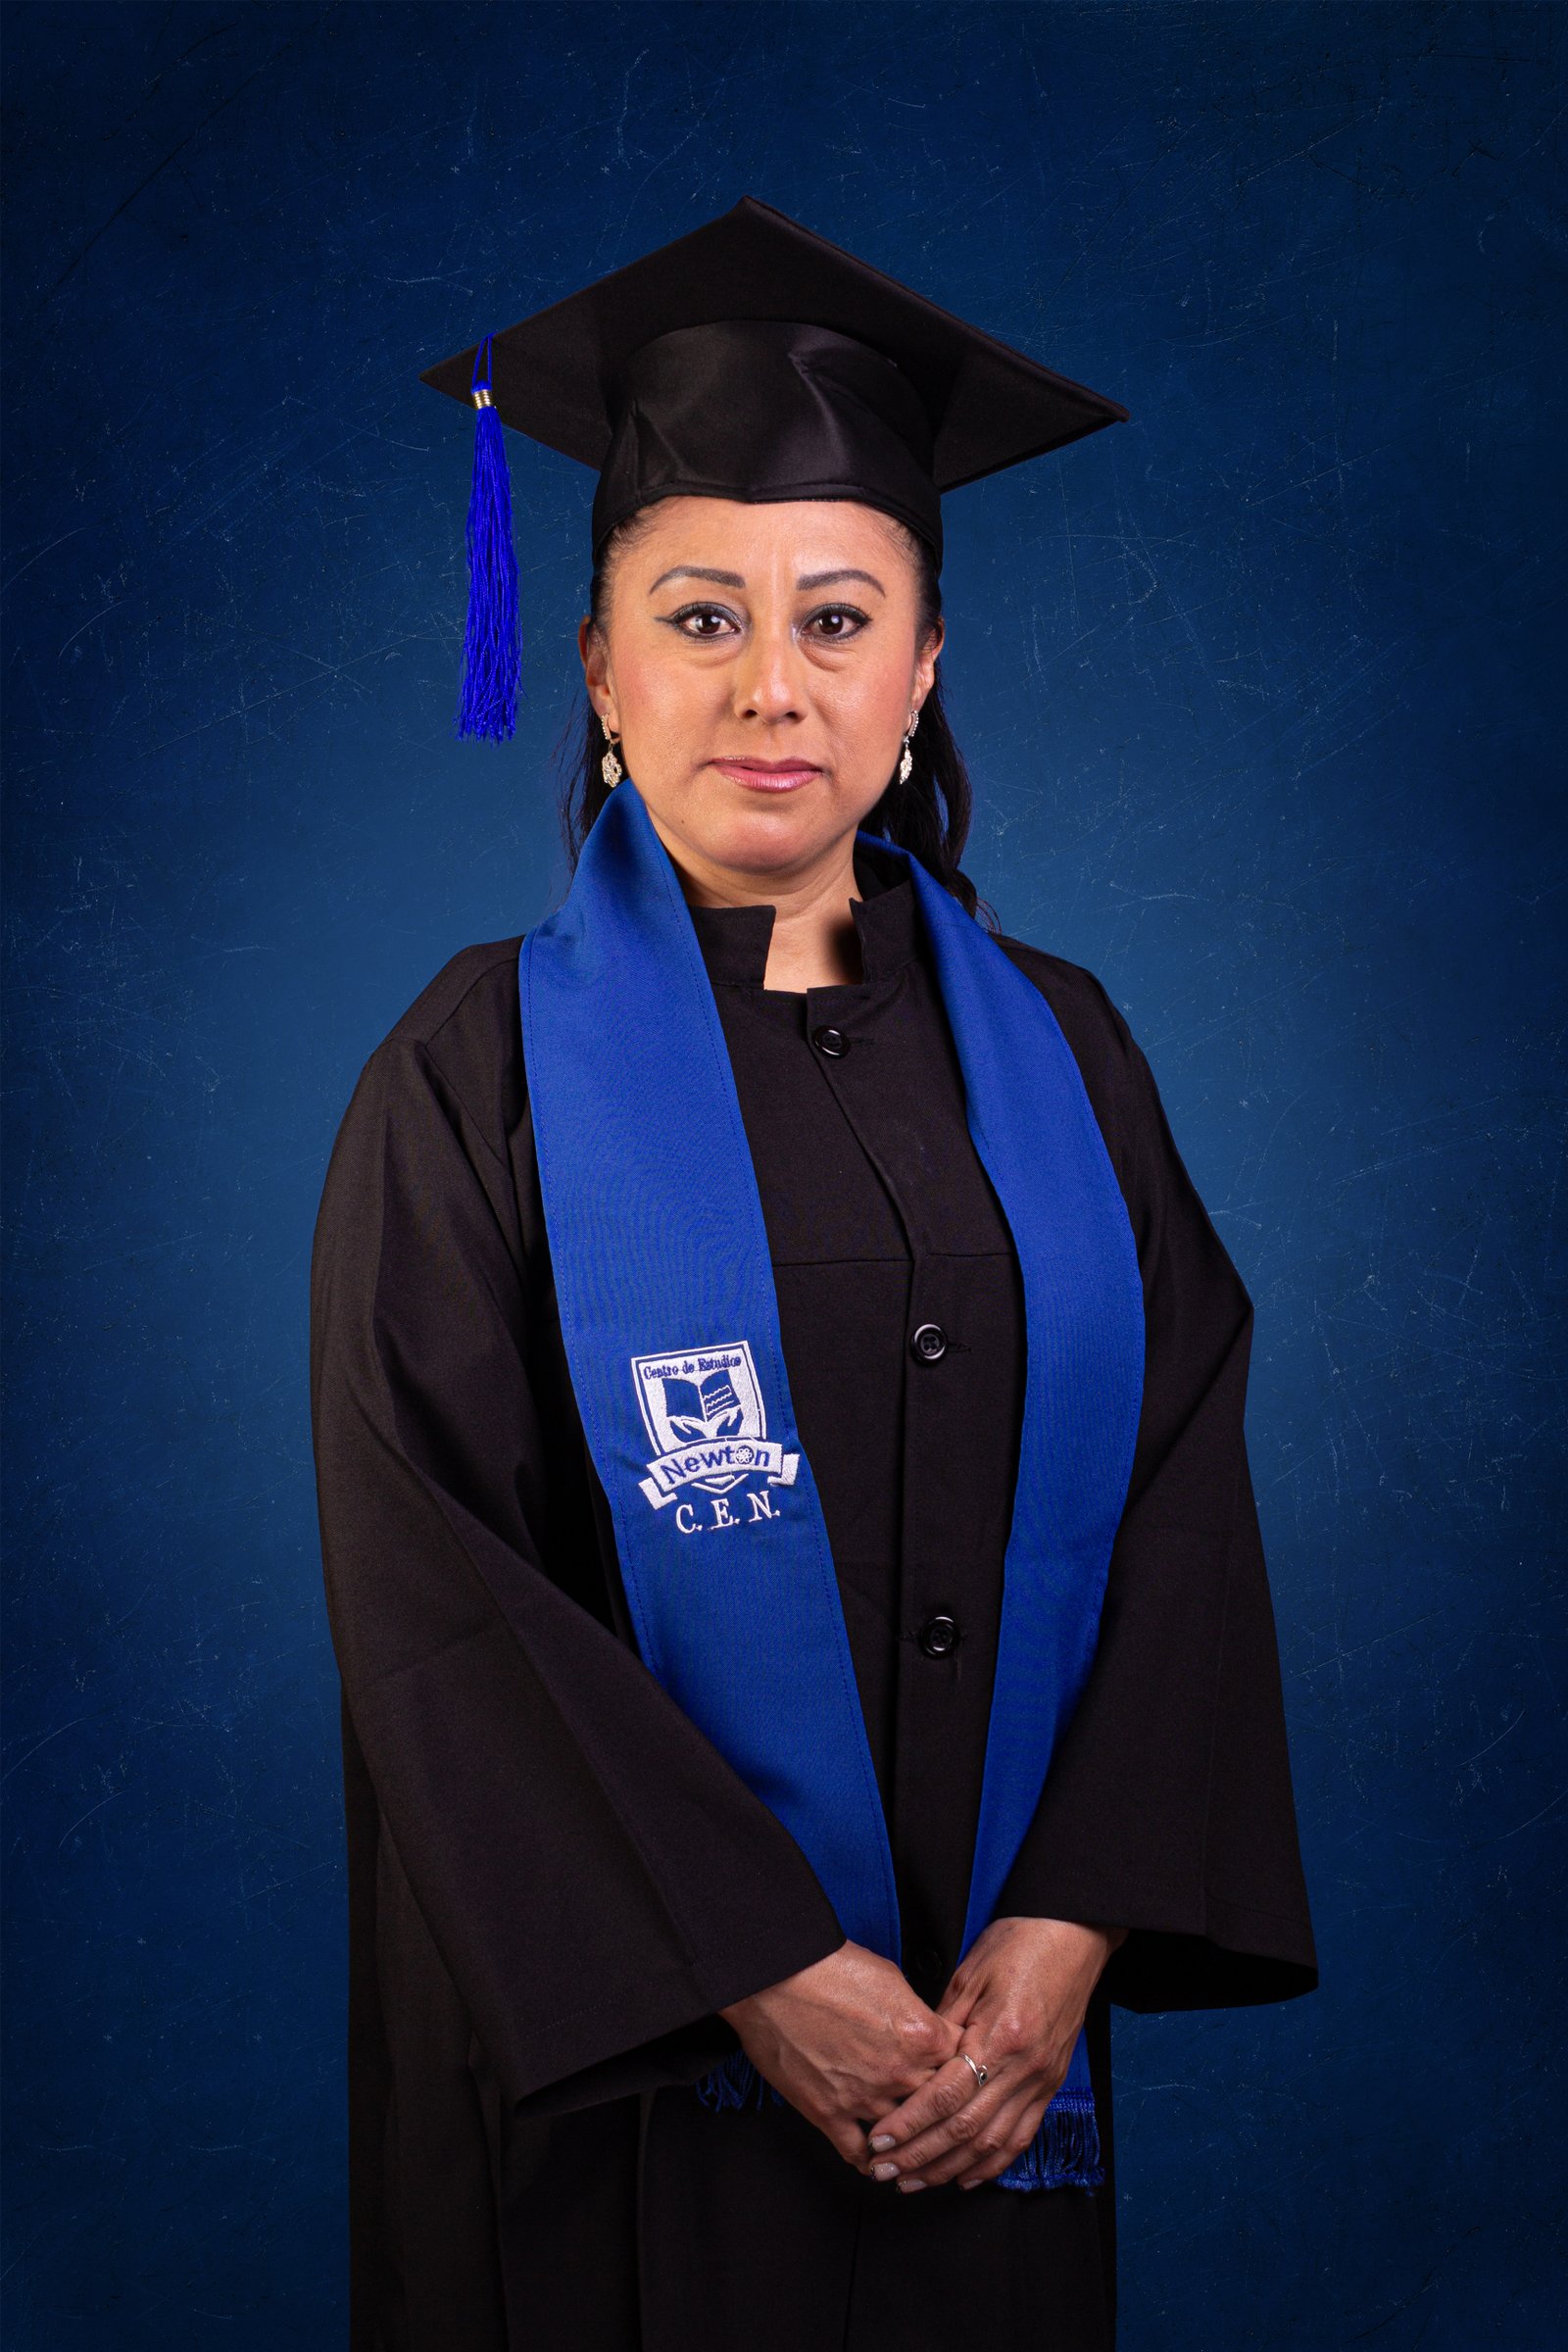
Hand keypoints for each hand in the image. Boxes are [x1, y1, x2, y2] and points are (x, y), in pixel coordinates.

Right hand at [719, 1940, 962, 2167]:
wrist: (773, 1976)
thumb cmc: (829, 1966)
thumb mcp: (891, 1977)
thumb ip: (916, 2013)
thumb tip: (924, 2031)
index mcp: (922, 2036)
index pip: (961, 2066)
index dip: (958, 2069)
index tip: (953, 2075)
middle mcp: (900, 2072)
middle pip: (937, 2104)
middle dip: (937, 2107)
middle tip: (936, 2113)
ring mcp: (864, 2097)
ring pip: (902, 2134)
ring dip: (907, 2139)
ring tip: (912, 2146)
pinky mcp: (828, 2113)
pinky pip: (858, 2153)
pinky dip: (870, 2161)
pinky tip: (877, 2161)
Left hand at [861, 1916, 1127, 2191]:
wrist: (1073, 1935)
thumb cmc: (1019, 1943)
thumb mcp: (969, 1974)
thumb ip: (942, 2024)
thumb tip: (914, 2062)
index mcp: (1000, 2037)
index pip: (946, 2096)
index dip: (910, 2123)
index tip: (879, 2139)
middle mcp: (1023, 2068)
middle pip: (965, 2129)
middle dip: (921, 2155)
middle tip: (884, 2170)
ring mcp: (1041, 2081)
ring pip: (992, 2144)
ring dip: (950, 2169)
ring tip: (915, 2181)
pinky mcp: (1050, 2084)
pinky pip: (1021, 2137)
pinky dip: (992, 2164)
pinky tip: (966, 2176)